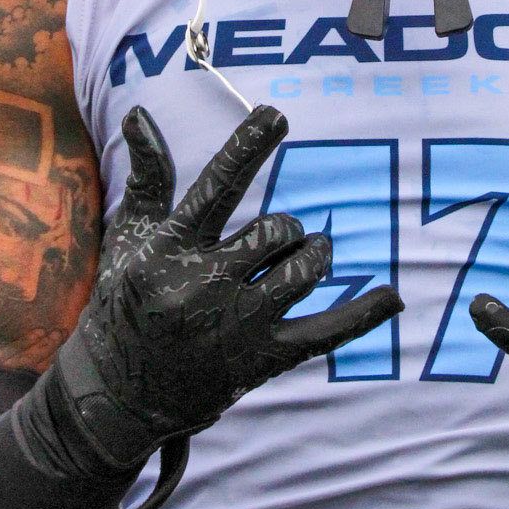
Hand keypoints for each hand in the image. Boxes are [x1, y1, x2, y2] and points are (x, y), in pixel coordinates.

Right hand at [54, 104, 401, 470]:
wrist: (116, 396)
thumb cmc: (126, 303)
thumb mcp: (130, 238)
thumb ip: (148, 176)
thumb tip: (143, 112)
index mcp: (172, 249)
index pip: (216, 188)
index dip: (246, 149)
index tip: (275, 115)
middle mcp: (205, 285)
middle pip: (275, 231)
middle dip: (285, 229)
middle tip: (273, 242)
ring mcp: (237, 326)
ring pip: (303, 271)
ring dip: (312, 257)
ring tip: (301, 261)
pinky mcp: (261, 360)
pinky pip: (324, 332)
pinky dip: (362, 314)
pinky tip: (392, 297)